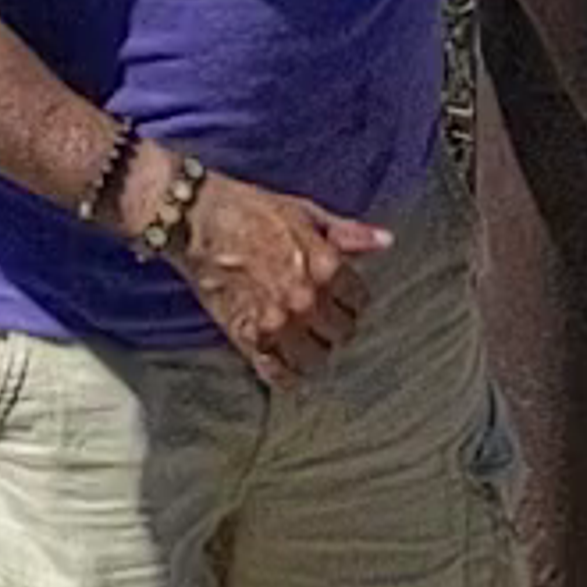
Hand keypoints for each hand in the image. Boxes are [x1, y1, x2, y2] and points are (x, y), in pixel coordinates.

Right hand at [176, 169, 392, 385]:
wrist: (200, 220)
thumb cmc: (253, 210)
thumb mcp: (305, 212)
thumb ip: (348, 233)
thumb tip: (386, 241)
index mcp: (326, 266)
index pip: (359, 302)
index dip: (351, 298)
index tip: (340, 295)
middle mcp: (307, 300)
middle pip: (341, 334)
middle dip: (335, 324)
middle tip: (322, 316)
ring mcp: (279, 324)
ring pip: (316, 360)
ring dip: (314, 350)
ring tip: (305, 337)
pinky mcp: (250, 340)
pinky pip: (280, 376)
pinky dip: (288, 375)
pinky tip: (288, 362)